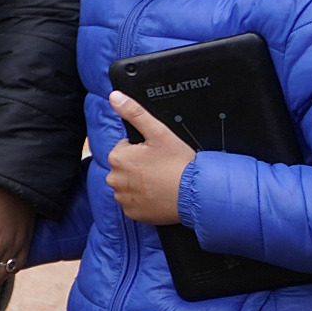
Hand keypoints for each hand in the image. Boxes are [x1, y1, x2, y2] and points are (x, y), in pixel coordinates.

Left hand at [103, 93, 194, 226]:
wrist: (196, 194)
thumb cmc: (179, 164)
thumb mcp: (158, 132)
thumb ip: (134, 112)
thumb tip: (114, 96)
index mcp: (117, 157)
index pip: (124, 149)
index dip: (142, 150)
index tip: (157, 155)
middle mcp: (115, 179)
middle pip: (125, 168)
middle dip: (139, 167)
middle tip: (161, 169)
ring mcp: (123, 198)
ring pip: (129, 186)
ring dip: (140, 184)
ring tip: (161, 182)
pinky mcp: (132, 214)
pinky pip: (134, 204)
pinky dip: (144, 200)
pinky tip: (158, 196)